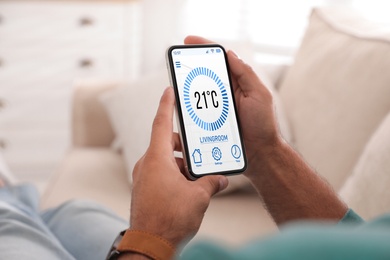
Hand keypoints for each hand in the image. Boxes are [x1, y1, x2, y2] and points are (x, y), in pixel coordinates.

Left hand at [130, 87, 228, 247]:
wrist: (150, 244)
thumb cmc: (170, 218)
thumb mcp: (198, 197)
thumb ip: (211, 182)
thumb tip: (221, 180)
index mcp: (157, 159)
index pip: (161, 123)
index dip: (166, 104)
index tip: (168, 90)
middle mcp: (146, 164)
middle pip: (166, 143)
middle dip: (184, 147)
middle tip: (200, 154)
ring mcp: (143, 177)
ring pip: (164, 160)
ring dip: (181, 164)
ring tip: (198, 176)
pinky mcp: (144, 189)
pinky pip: (160, 173)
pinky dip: (174, 174)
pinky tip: (188, 188)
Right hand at [184, 36, 281, 179]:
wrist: (260, 154)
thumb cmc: (263, 125)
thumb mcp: (260, 95)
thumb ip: (246, 75)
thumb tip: (230, 54)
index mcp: (238, 83)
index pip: (220, 60)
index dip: (205, 48)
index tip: (189, 41)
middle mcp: (227, 94)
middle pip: (206, 75)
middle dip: (191, 66)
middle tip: (178, 63)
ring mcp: (218, 108)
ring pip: (199, 94)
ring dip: (188, 89)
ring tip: (177, 85)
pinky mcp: (212, 122)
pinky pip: (197, 112)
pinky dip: (189, 109)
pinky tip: (180, 107)